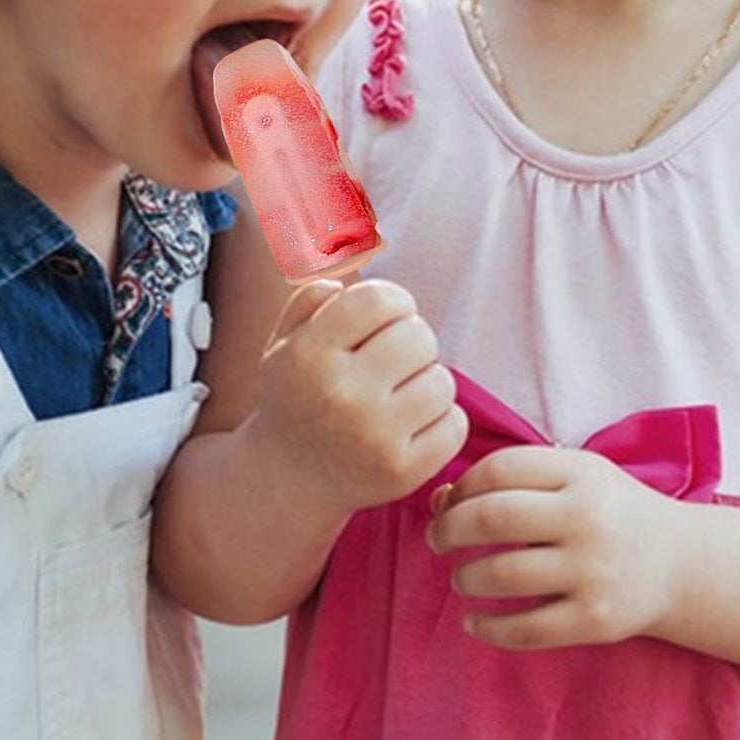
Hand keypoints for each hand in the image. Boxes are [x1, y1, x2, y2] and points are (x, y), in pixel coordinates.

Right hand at [249, 277, 467, 520]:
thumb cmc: (297, 396)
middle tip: (393, 361)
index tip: (386, 320)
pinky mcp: (402, 473)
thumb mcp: (285, 342)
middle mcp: (339, 396)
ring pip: (442, 381)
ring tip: (400, 395)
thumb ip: (313, 295)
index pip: (382, 299)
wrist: (288, 480)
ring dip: (427, 382)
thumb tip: (347, 259)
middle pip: (419, 336)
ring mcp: (373, 439)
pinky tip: (411, 426)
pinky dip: (441, 421)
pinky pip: (455, 424)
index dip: (395, 303)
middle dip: (412, 341)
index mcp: (308, 355)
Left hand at [427, 445, 685, 649]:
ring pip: (501, 575)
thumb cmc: (609, 513)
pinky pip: (525, 629)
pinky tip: (474, 622)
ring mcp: (593, 571)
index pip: (499, 469)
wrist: (680, 564)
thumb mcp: (573, 479)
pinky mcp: (595, 620)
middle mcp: (587, 519)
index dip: (461, 485)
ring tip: (462, 578)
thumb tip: (439, 500)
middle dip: (448, 530)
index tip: (451, 502)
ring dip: (464, 578)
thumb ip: (511, 481)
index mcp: (581, 474)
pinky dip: (487, 629)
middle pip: (492, 518)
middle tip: (437, 541)